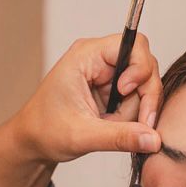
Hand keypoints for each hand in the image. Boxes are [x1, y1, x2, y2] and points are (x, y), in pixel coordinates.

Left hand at [11, 32, 162, 163]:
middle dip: (142, 99)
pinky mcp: (112, 90)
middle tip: (133, 125)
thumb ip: (119, 137)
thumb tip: (153, 139)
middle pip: (144, 67)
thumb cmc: (44, 130)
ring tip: (108, 127)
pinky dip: (130, 117)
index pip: (133, 44)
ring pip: (143, 87)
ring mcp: (107, 75)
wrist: (32, 141)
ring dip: (133, 112)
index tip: (126, 93)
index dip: (139, 69)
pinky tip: (111, 127)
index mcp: (86, 55)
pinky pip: (136, 99)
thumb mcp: (82, 136)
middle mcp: (99, 59)